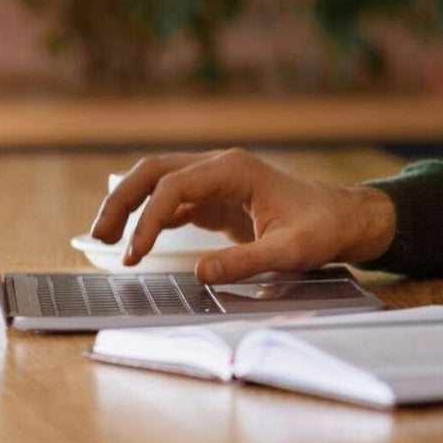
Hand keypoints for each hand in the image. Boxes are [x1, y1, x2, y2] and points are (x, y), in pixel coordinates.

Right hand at [87, 150, 397, 284]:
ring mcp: (216, 181)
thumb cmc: (322, 228)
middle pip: (155, 171)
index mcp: (234, 170)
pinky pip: (174, 202)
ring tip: (107, 241)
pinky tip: (138, 244)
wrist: (344, 218)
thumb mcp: (289, 251)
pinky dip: (151, 219)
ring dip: (130, 206)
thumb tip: (200, 275)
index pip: (174, 186)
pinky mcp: (217, 199)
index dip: (148, 219)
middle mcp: (220, 167)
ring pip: (159, 183)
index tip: (135, 254)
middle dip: (122, 200)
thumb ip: (245, 262)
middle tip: (99, 236)